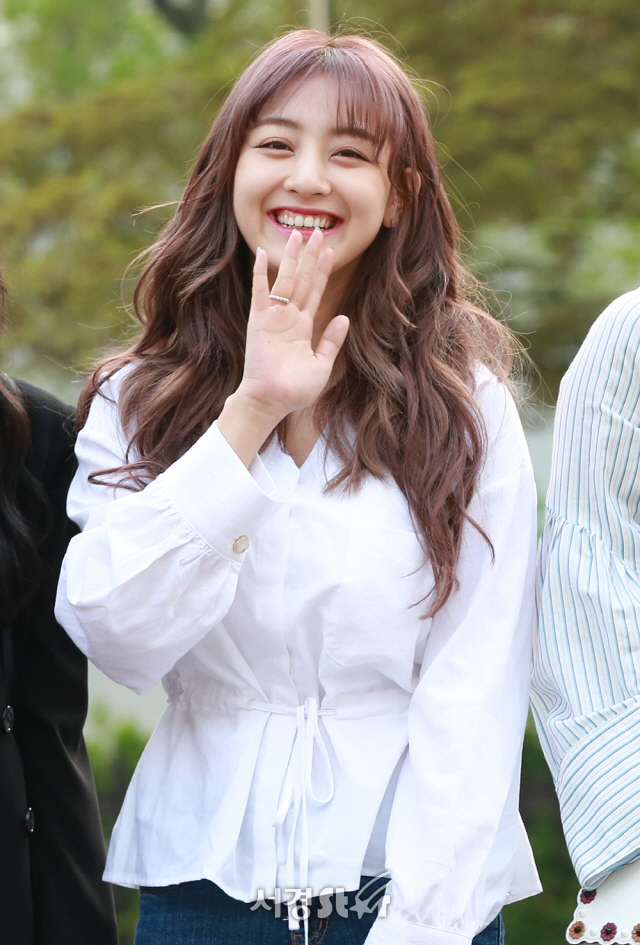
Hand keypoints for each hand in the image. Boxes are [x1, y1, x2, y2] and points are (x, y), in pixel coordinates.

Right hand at [238, 227, 349, 421]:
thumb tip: (344, 317)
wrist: (272, 401)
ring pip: (285, 280)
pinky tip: (262, 254)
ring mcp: (273, 317)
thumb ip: (331, 340)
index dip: (323, 271)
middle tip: (318, 232)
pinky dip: (260, 273)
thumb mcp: (322, 364)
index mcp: (303, 327)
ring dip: (292, 258)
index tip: (331, 251)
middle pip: (302, 279)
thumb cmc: (295, 390)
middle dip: (310, 256)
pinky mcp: (259, 320)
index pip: (315, 292)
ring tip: (298, 234)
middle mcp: (288, 318)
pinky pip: (260, 292)